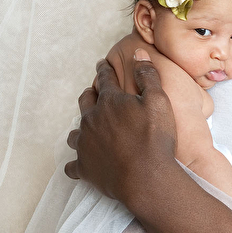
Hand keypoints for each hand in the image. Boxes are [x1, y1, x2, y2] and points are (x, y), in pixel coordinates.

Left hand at [65, 51, 175, 204]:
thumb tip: (138, 54)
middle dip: (90, 94)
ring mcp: (85, 144)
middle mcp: (92, 119)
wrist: (146, 178)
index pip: (105, 78)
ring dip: (81, 129)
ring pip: (75, 133)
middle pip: (85, 101)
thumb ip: (148, 76)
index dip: (104, 69)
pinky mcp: (84, 167)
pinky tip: (78, 165)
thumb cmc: (154, 139)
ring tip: (87, 129)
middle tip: (94, 93)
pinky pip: (72, 165)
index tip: (103, 64)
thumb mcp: (159, 101)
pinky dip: (76, 164)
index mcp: (109, 101)